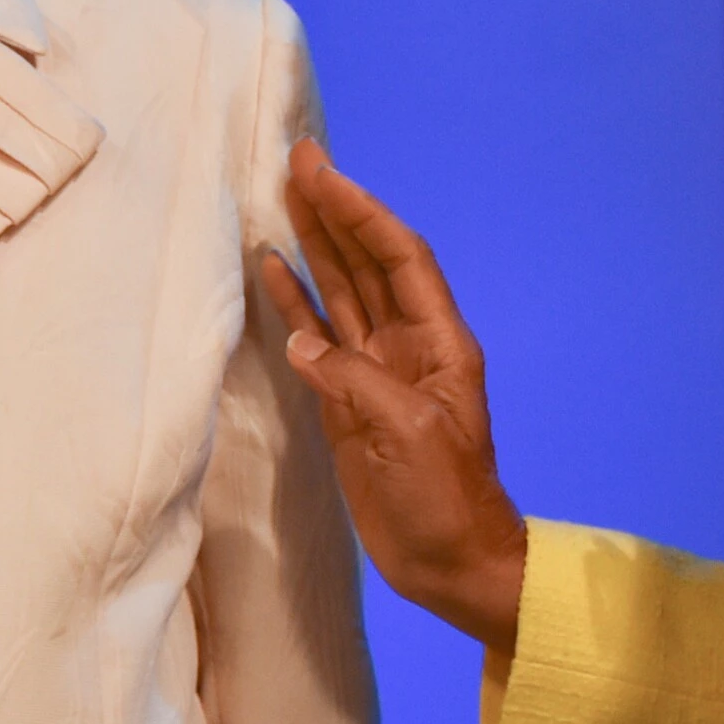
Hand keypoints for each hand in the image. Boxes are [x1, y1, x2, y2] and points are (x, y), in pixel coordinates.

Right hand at [259, 138, 527, 651]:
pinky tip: (272, 268)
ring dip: (314, 244)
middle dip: (336, 210)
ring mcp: (375, 370)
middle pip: (367, 261)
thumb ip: (353, 380)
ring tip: (281, 197)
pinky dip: (296, 302)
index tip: (323, 173)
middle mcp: (407, 344)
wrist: (451, 565)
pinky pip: (320, 338)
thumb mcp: (408, 433)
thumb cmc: (446, 500)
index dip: (362, 212)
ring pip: (341, 291)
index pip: (398, 257)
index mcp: (437, 342)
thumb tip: (304, 340)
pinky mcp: (348, 400)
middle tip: (297, 159)